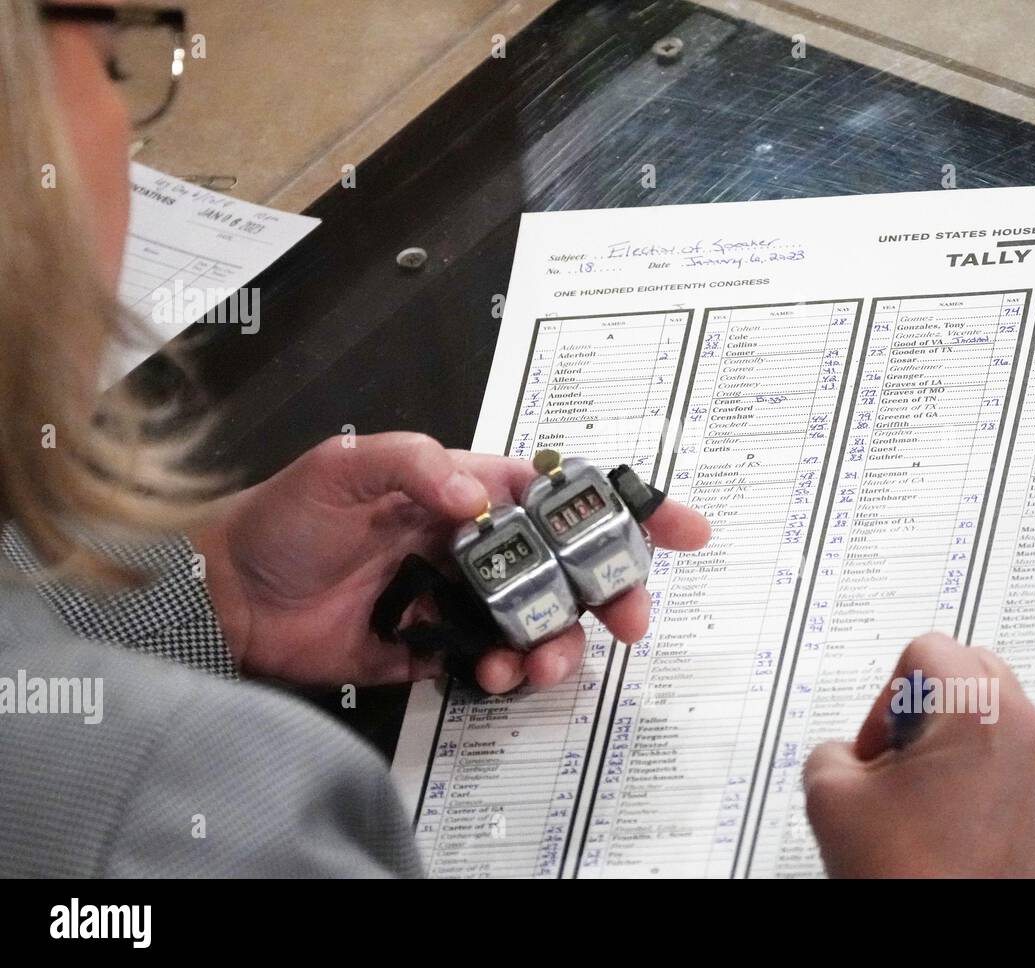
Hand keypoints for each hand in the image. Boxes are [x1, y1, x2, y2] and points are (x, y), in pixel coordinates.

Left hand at [192, 432, 709, 689]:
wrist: (226, 597)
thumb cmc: (284, 517)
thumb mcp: (345, 466)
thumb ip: (416, 466)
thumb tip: (478, 496)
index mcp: (466, 490)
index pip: (560, 492)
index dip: (623, 506)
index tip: (679, 527)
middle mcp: (475, 544)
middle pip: (569, 566)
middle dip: (611, 591)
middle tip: (630, 618)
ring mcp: (459, 599)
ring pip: (541, 622)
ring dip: (559, 644)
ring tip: (541, 662)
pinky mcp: (436, 648)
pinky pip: (493, 663)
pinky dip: (506, 674)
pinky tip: (491, 675)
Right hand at [803, 632, 1034, 876]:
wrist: (951, 951)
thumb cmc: (908, 876)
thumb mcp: (830, 792)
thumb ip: (832, 748)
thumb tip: (849, 756)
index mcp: (981, 713)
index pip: (928, 649)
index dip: (886, 694)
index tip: (879, 742)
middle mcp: (1029, 736)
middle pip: (973, 672)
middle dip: (927, 707)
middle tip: (898, 759)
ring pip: (997, 721)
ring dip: (954, 744)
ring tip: (919, 799)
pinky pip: (1014, 769)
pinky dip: (980, 782)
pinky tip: (944, 827)